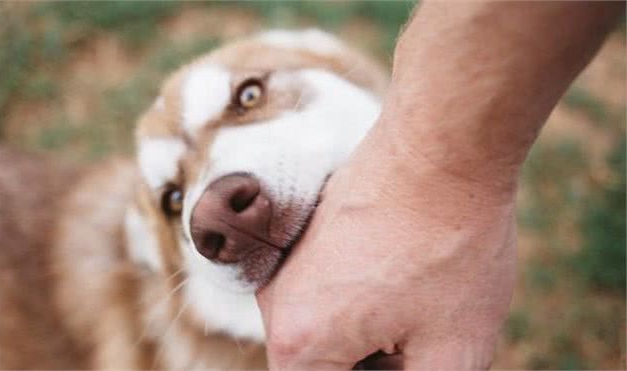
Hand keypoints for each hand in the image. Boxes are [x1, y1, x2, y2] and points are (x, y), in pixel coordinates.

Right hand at [257, 122, 516, 368]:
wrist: (441, 146)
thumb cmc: (450, 244)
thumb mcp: (454, 350)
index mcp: (302, 343)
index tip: (405, 357)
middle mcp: (278, 302)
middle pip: (322, 368)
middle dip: (374, 367)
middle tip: (424, 343)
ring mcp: (288, 264)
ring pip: (327, 332)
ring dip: (371, 337)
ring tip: (422, 305)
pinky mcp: (306, 238)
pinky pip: (328, 292)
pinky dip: (363, 301)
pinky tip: (408, 275)